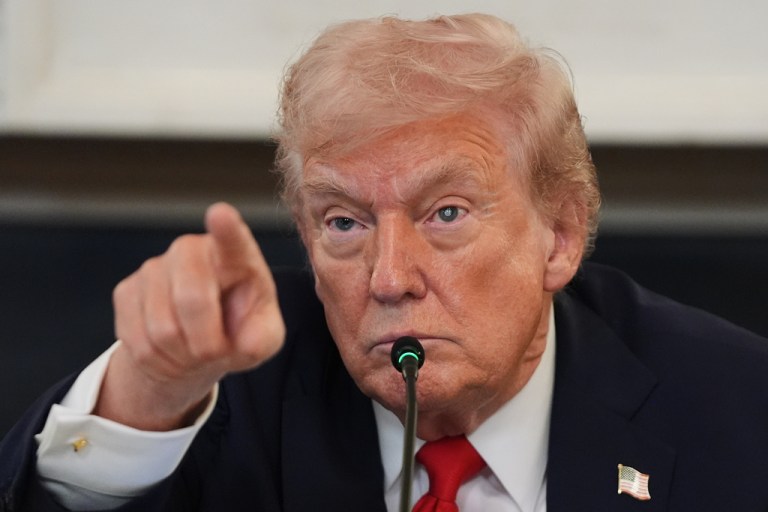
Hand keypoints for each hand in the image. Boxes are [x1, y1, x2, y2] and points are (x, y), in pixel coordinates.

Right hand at [95, 202, 284, 429]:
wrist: (197, 346)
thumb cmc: (238, 332)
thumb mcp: (263, 338)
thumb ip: (262, 338)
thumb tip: (245, 342)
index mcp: (236, 256)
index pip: (232, 240)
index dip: (226, 228)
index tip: (220, 214)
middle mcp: (191, 250)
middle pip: (192, 299)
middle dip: (207, 342)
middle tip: (216, 353)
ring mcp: (154, 267)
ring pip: (163, 329)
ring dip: (182, 356)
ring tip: (195, 351)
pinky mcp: (126, 291)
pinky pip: (138, 341)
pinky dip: (158, 360)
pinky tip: (171, 351)